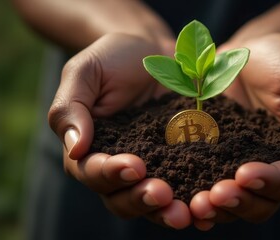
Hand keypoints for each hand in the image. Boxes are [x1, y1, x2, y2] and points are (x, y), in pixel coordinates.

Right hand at [48, 33, 191, 228]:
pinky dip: (195, 199)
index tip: (134, 165)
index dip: (110, 174)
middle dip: (141, 199)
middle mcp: (119, 167)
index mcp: (90, 150)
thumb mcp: (84, 73)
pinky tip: (209, 205)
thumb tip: (76, 149)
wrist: (152, 50)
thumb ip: (70, 108)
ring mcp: (153, 167)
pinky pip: (186, 186)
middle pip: (122, 198)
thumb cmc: (111, 59)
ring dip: (168, 211)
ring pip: (154, 202)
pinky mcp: (182, 161)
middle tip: (162, 194)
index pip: (92, 172)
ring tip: (186, 211)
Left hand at [190, 33, 279, 229]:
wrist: (246, 52)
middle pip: (262, 203)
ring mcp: (241, 167)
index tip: (246, 173)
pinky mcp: (214, 160)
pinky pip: (207, 185)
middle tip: (216, 195)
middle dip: (240, 202)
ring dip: (217, 209)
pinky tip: (183, 198)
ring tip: (196, 204)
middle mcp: (273, 169)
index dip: (271, 182)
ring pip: (235, 203)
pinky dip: (197, 197)